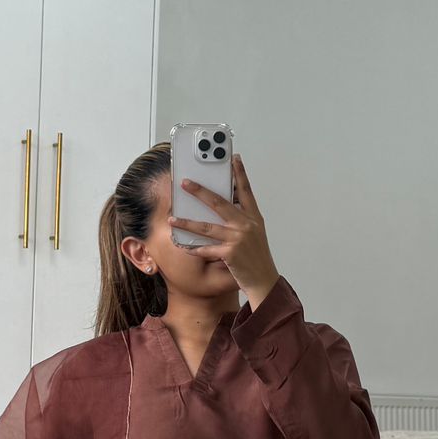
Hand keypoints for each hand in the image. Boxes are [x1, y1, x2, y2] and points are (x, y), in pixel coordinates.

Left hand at [169, 153, 279, 305]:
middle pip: (219, 203)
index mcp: (253, 217)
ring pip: (206, 227)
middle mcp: (246, 224)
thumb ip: (241, 218)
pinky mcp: (230, 253)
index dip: (239, 173)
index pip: (246, 190)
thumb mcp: (254, 233)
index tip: (233, 158)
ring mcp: (238, 238)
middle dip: (200, 191)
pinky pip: (206, 249)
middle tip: (185, 183)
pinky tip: (182, 246)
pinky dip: (193, 248)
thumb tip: (222, 205)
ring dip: (187, 223)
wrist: (264, 280)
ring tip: (172, 219)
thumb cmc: (257, 256)